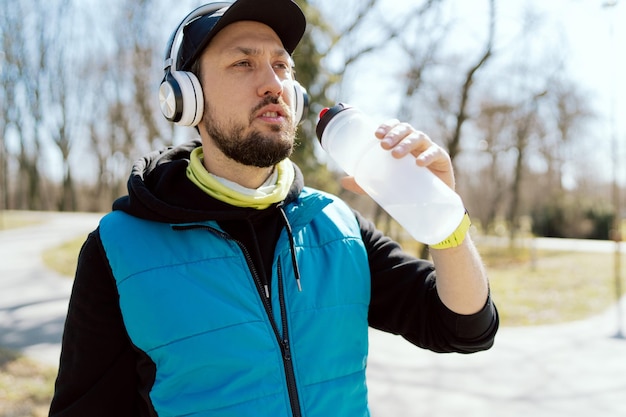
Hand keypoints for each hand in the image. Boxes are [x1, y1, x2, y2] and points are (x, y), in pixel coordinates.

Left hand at [341, 120, 455, 193]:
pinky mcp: (442, 161)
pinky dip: (428, 156)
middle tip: (383, 145)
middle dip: (394, 134)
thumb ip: (364, 183)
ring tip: (395, 154)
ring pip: (419, 138)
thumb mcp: (383, 185)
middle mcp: (416, 143)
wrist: (431, 205)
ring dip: (406, 143)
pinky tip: (419, 163)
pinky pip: (436, 153)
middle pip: (406, 129)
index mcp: (402, 143)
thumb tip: (343, 181)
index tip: (376, 135)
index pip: (394, 127)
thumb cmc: (406, 187)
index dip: (386, 126)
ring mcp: (430, 150)